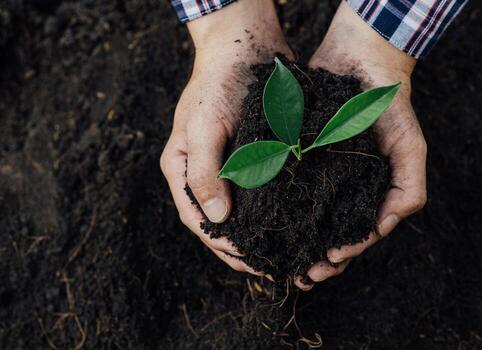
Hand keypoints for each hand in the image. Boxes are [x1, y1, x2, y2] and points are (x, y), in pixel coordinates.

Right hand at [160, 0, 291, 275]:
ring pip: (244, 212)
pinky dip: (278, 210)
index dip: (223, 247)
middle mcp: (204, 173)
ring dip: (264, 235)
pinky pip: (263, 192)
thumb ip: (206, 174)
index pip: (198, 222)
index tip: (254, 264)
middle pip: (221, 224)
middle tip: (278, 268)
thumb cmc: (216, 84)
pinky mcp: (254, 155)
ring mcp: (229, 165)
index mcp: (182, 170)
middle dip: (246, 249)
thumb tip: (217, 220)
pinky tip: (299, 223)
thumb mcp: (204, 128)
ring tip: (290, 255)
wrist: (244, 44)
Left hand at [294, 2, 426, 289]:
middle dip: (310, 257)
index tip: (325, 265)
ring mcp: (311, 174)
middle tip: (297, 273)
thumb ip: (408, 187)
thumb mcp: (409, 146)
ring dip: (288, 240)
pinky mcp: (286, 156)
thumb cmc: (388, 105)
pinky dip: (269, 205)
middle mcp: (336, 188)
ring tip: (275, 257)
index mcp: (364, 194)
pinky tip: (258, 219)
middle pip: (322, 234)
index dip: (341, 254)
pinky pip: (276, 186)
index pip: (353, 236)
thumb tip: (384, 227)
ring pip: (297, 218)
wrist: (357, 59)